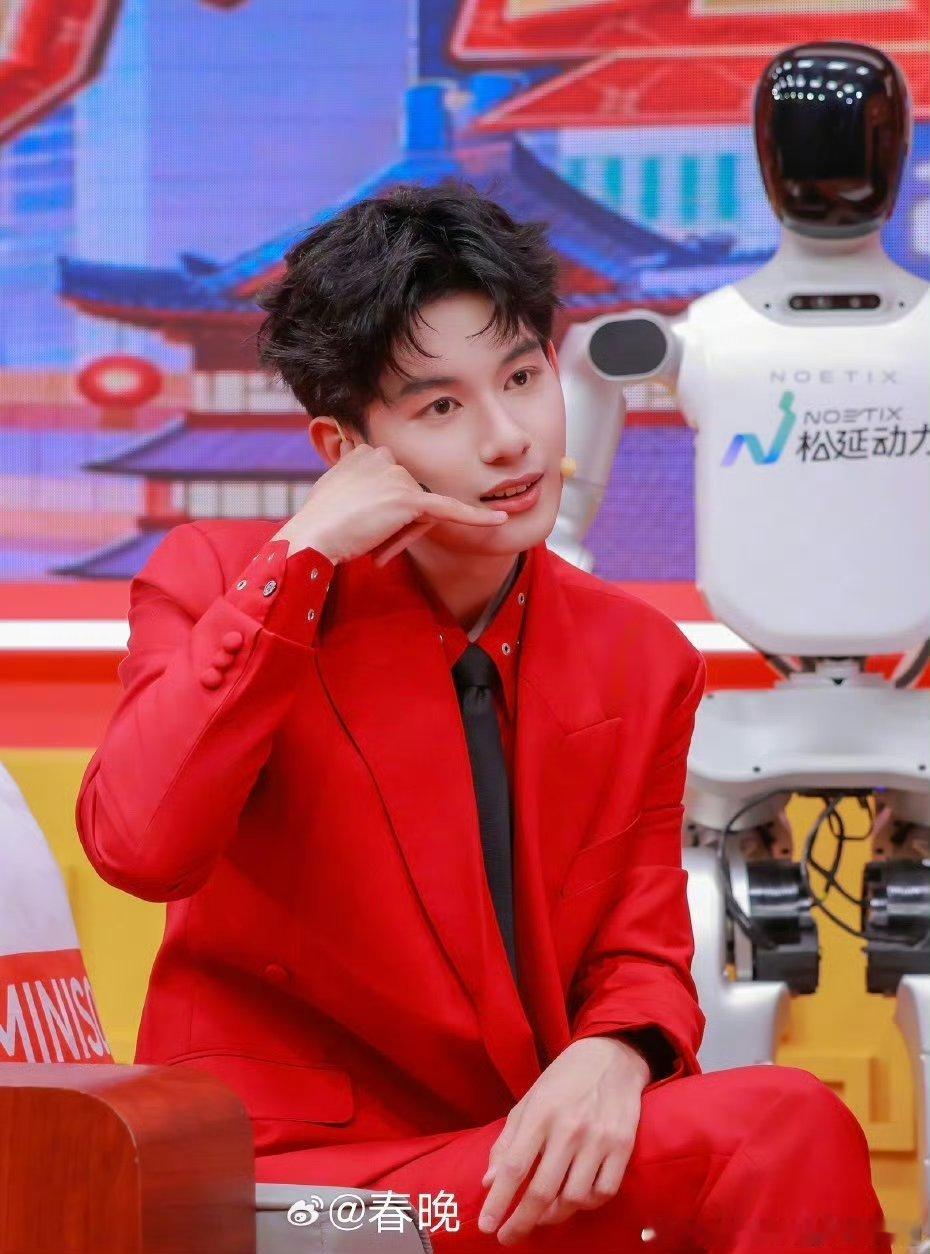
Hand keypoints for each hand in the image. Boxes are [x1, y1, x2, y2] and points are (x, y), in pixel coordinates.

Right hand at [271, 440, 507, 565]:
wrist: (312, 538)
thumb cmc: (320, 522)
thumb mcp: (334, 489)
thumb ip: (351, 475)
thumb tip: (350, 458)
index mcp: (367, 451)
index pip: (396, 484)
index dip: (387, 514)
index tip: (362, 527)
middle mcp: (383, 456)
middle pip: (412, 497)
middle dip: (399, 526)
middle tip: (368, 543)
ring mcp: (397, 476)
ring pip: (421, 513)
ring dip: (402, 536)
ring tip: (372, 545)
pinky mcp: (408, 499)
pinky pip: (449, 510)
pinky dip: (475, 517)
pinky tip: (499, 520)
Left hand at [477, 1036, 649, 1244]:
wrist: (611, 1056)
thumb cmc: (562, 1080)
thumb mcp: (529, 1101)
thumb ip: (507, 1142)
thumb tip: (489, 1182)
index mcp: (540, 1114)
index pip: (514, 1167)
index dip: (498, 1202)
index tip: (486, 1226)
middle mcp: (569, 1128)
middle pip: (542, 1191)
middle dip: (521, 1222)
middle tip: (509, 1237)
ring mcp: (599, 1138)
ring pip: (574, 1198)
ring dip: (554, 1215)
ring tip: (542, 1215)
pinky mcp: (623, 1145)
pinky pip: (604, 1191)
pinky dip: (587, 1204)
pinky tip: (575, 1199)